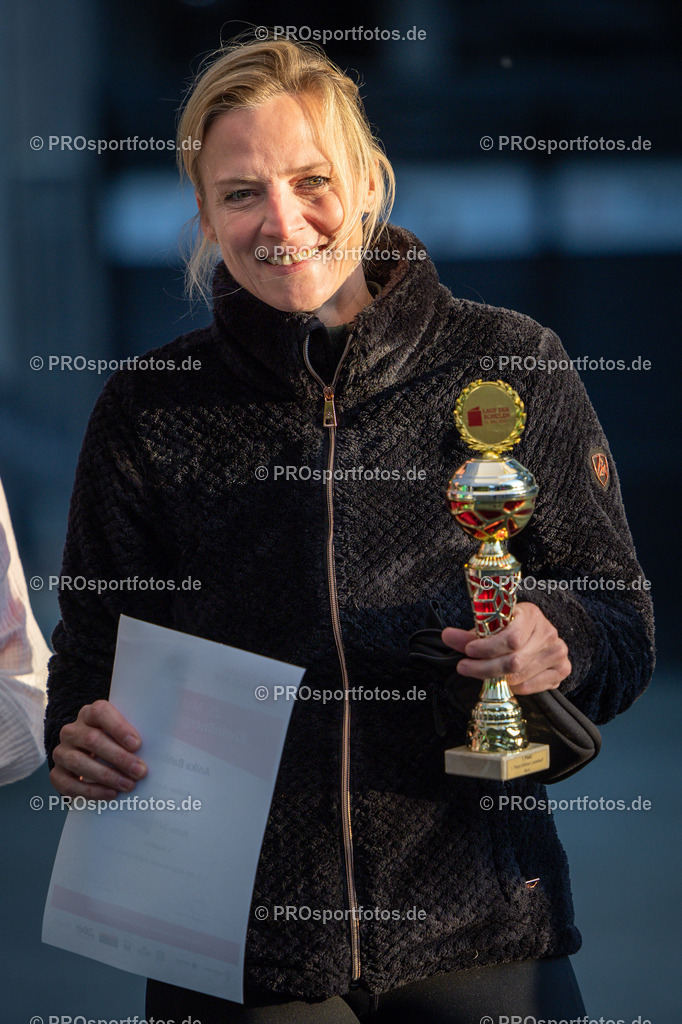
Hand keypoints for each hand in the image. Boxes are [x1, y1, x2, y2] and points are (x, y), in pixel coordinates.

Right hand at [50, 699, 146, 799]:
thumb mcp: (125, 732)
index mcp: (90, 714)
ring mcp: (62, 752)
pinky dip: (91, 791)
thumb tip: (166, 740)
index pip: (101, 712)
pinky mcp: (57, 773)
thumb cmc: (116, 743)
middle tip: (141, 771)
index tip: (137, 744)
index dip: (119, 727)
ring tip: (129, 785)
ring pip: (80, 762)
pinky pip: (69, 784)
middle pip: (92, 740)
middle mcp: (72, 730)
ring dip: (107, 776)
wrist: (90, 758)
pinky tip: (111, 794)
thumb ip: (139, 732)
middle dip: (119, 758)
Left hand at [441, 601, 570, 694]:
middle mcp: (549, 633)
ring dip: (496, 678)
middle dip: (484, 667)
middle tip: (464, 667)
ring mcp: (557, 652)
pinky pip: (532, 686)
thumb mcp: (491, 627)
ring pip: (520, 675)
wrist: (537, 637)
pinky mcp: (562, 670)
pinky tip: (504, 680)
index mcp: (531, 614)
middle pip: (514, 660)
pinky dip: (514, 687)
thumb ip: (470, 634)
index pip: (511, 638)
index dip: (487, 648)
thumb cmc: (510, 630)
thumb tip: (446, 636)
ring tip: (483, 673)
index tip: (468, 651)